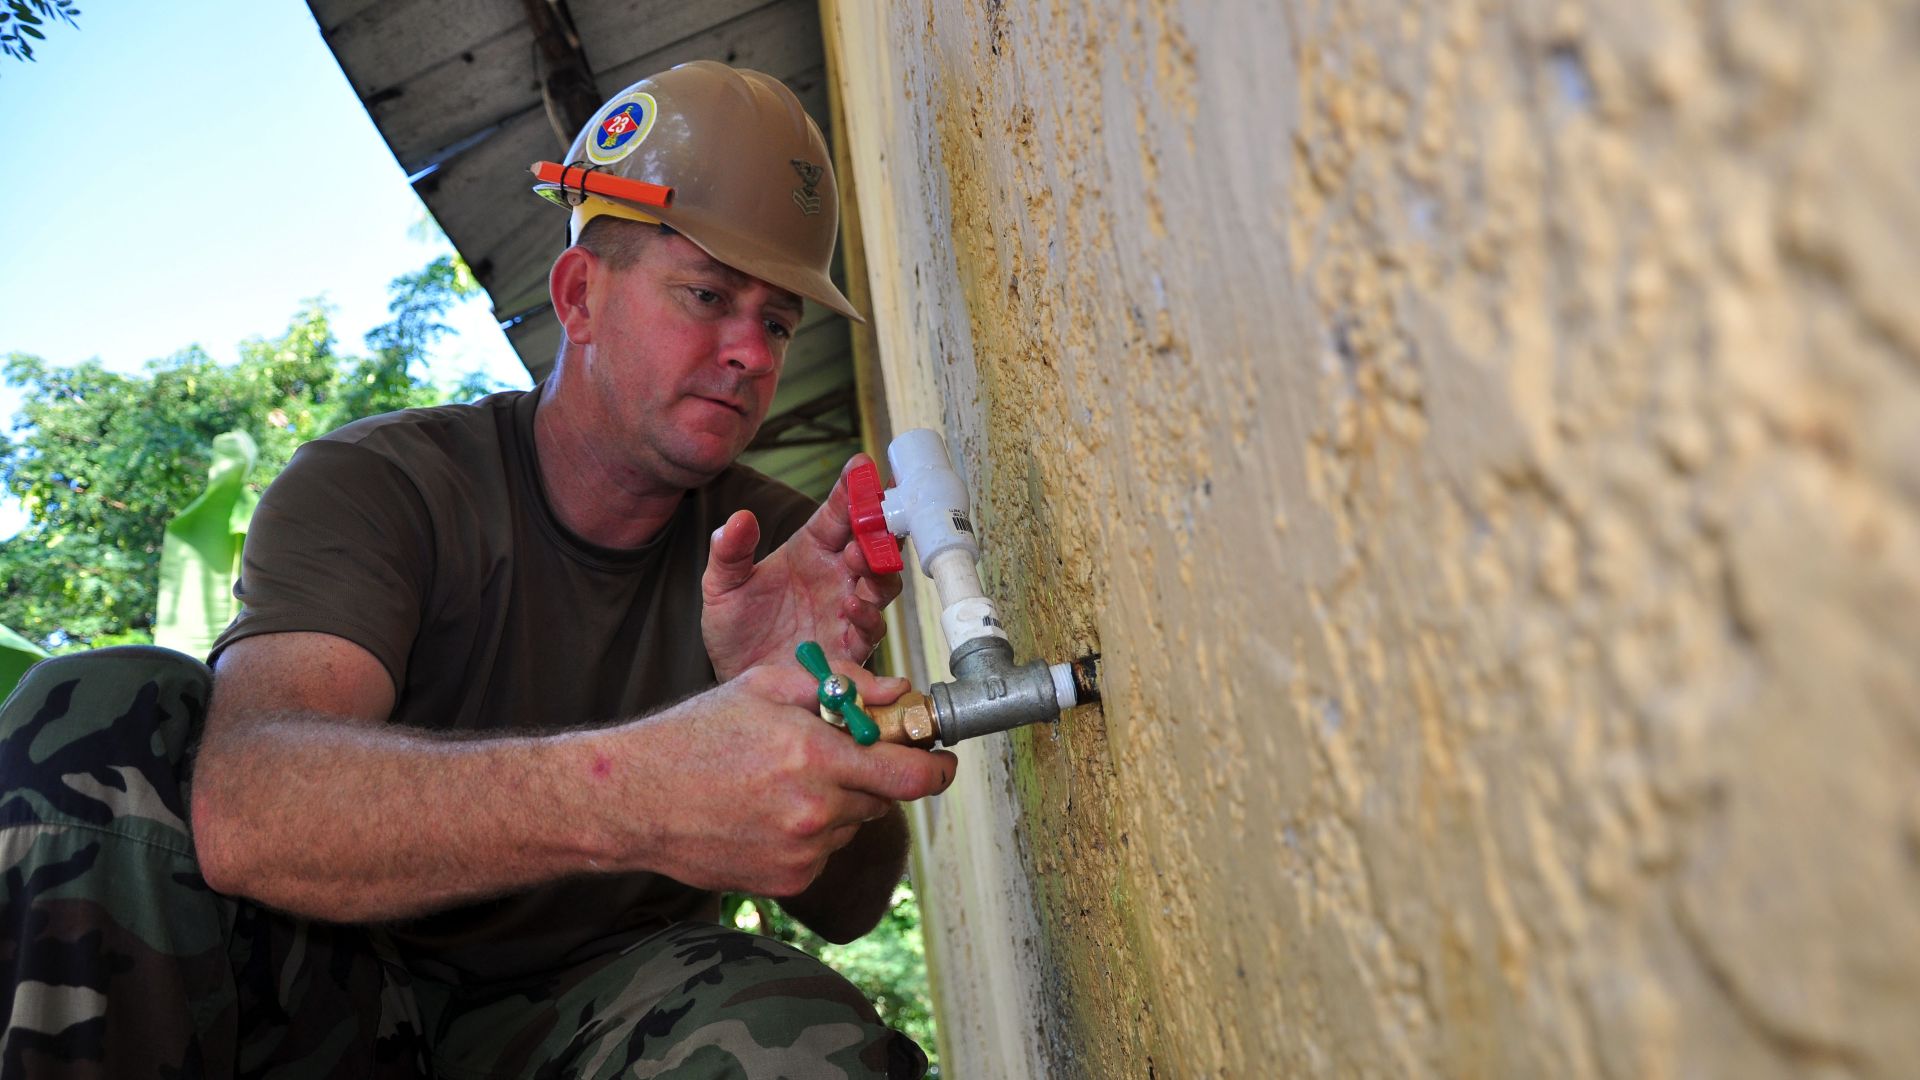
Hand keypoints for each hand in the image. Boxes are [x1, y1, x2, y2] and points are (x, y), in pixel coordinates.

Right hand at [602, 662, 956, 897]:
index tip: (944, 760)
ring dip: (837, 803)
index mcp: (815, 758)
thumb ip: (843, 685)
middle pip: (884, 799)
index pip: (911, 776)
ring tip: (781, 781)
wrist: (633, 800)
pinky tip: (766, 812)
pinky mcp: (786, 882)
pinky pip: (823, 852)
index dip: (938, 768)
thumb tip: (899, 691)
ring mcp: (801, 854)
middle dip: (872, 774)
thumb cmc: (697, 734)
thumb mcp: (768, 686)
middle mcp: (815, 813)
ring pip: (851, 825)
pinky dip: (810, 832)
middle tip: (836, 754)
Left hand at [702, 455, 903, 680]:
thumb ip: (729, 552)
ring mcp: (847, 611)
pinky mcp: (849, 648)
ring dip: (878, 568)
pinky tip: (850, 604)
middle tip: (875, 516)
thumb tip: (739, 519)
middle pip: (874, 543)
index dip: (853, 489)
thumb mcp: (721, 585)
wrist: (736, 679)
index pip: (839, 512)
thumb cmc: (735, 629)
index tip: (862, 467)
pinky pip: (871, 628)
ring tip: (858, 559)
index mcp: (811, 549)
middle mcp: (836, 575)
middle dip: (881, 527)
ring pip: (883, 582)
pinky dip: (866, 615)